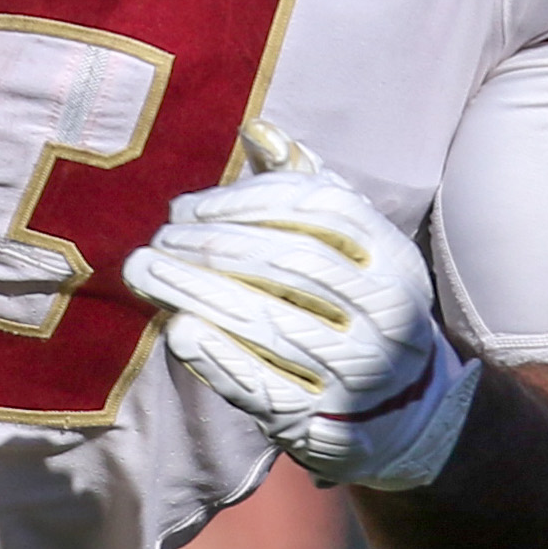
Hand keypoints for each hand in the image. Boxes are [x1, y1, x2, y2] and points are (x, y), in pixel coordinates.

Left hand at [124, 125, 479, 490]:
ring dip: (196, 292)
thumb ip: (303, 187)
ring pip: (267, 319)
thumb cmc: (353, 309)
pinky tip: (177, 328)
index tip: (191, 204)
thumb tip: (256, 130)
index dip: (249, 201)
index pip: (320, 210)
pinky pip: (263, 382)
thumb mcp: (348, 249)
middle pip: (288, 262)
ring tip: (145, 272)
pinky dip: (217, 354)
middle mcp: (384, 311)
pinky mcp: (323, 418)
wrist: (402, 414)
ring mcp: (357, 368)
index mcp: (391, 258)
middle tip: (159, 238)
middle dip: (213, 245)